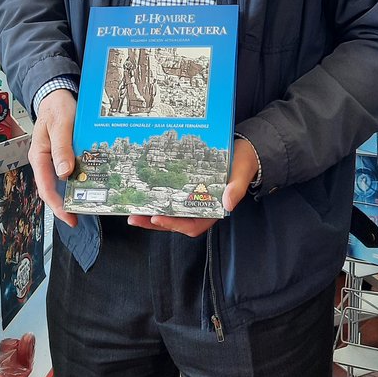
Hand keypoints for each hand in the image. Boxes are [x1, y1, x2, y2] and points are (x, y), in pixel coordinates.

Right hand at [28, 89, 77, 225]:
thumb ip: (61, 147)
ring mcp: (55, 159)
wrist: (58, 94)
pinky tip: (90, 184)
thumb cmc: (56, 107)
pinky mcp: (65, 155)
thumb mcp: (60, 124)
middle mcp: (46, 160)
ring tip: (87, 205)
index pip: (45, 187)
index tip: (69, 216)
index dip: (57, 204)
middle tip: (79, 217)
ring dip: (72, 194)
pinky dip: (79, 180)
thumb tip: (63, 173)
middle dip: (64, 205)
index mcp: (39, 156)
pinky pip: (71, 172)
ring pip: (62, 182)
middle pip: (52, 189)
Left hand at [127, 138, 258, 238]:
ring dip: (152, 215)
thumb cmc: (244, 163)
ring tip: (133, 212)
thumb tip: (227, 204)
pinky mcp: (188, 189)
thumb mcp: (242, 172)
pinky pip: (172, 199)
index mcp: (215, 208)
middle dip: (155, 222)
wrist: (244, 151)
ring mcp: (194, 199)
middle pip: (177, 222)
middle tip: (135, 218)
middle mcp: (202, 207)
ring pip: (171, 213)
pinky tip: (145, 196)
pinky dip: (159, 199)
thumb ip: (236, 188)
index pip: (194, 225)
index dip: (175, 225)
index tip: (158, 218)